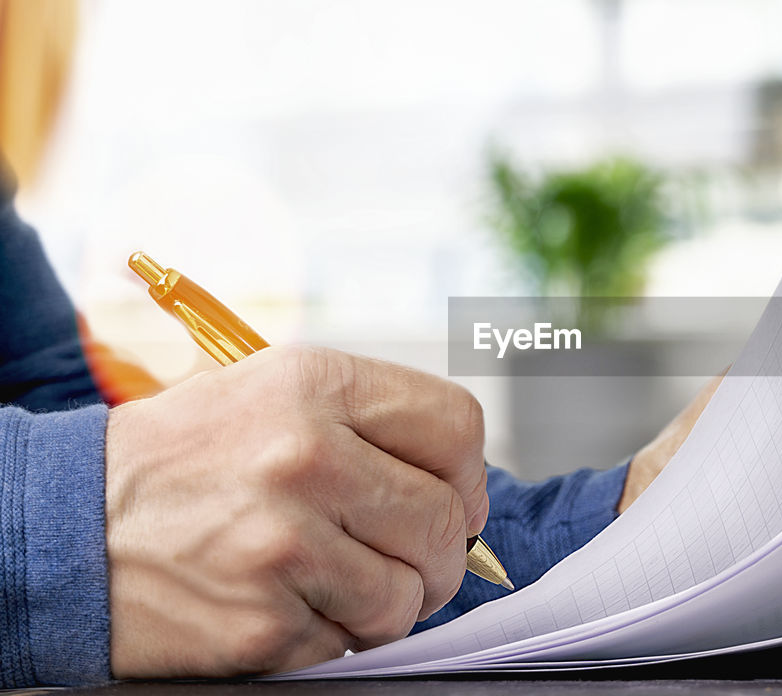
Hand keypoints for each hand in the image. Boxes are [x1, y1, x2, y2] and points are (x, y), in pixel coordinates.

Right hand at [105, 346, 488, 677]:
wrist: (64, 525)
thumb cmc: (183, 459)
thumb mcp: (269, 393)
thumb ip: (368, 423)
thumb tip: (462, 481)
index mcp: (314, 386)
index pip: (456, 428)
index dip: (468, 474)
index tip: (453, 496)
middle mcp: (303, 457)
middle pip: (444, 520)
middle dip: (438, 552)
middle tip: (406, 558)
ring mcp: (282, 544)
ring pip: (408, 595)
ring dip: (386, 602)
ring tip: (335, 581)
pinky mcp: (260, 622)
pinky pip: (349, 644)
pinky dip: (330, 636)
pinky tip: (285, 604)